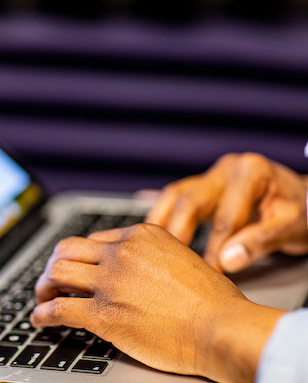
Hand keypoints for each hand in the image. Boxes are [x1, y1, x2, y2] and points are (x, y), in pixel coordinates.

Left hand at [31, 224, 284, 382]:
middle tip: (50, 279)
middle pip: (67, 249)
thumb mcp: (183, 258)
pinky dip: (43, 314)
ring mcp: (110, 281)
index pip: (95, 240)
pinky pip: (59, 308)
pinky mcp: (103, 313)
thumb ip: (153, 256)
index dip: (82, 256)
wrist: (221, 328)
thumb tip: (135, 268)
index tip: (77, 268)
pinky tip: (40, 319)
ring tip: (41, 297)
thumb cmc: (212, 301)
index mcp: (140, 236)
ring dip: (43, 286)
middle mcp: (120, 253)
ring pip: (57, 273)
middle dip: (54, 264)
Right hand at [146, 153, 307, 272]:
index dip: (217, 248)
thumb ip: (260, 242)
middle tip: (174, 264)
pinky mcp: (201, 184)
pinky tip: (153, 235)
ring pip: (175, 196)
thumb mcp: (292, 226)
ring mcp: (211, 175)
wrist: (304, 199)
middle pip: (191, 201)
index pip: (227, 217)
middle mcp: (227, 169)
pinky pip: (173, 197)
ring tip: (152, 249)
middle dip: (181, 236)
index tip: (211, 274)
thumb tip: (227, 261)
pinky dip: (161, 216)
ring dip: (162, 224)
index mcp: (251, 172)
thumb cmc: (301, 211)